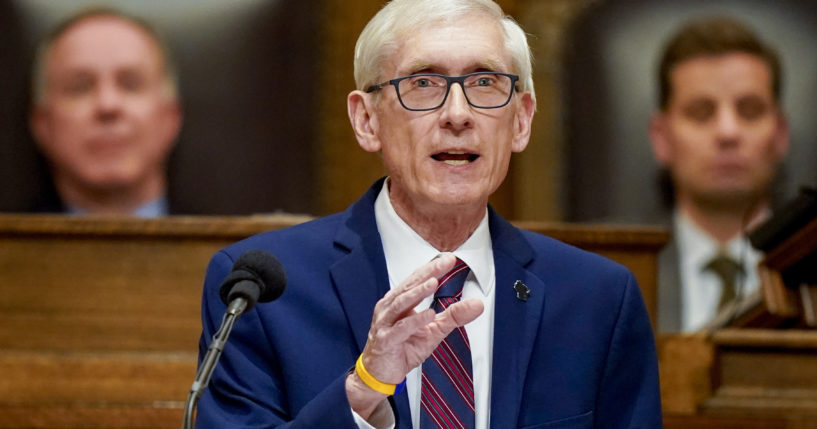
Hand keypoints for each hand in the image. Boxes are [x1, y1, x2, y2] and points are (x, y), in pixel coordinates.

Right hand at [346, 254, 483, 417]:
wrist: (380, 373)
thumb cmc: (402, 348)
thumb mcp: (434, 331)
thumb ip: (453, 316)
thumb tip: (478, 304)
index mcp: (399, 301)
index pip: (416, 280)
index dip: (432, 269)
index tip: (450, 259)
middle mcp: (389, 308)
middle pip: (409, 286)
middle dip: (428, 273)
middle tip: (444, 263)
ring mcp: (385, 323)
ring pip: (402, 303)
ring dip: (418, 292)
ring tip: (434, 282)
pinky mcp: (386, 340)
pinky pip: (401, 328)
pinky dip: (415, 321)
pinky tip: (428, 314)